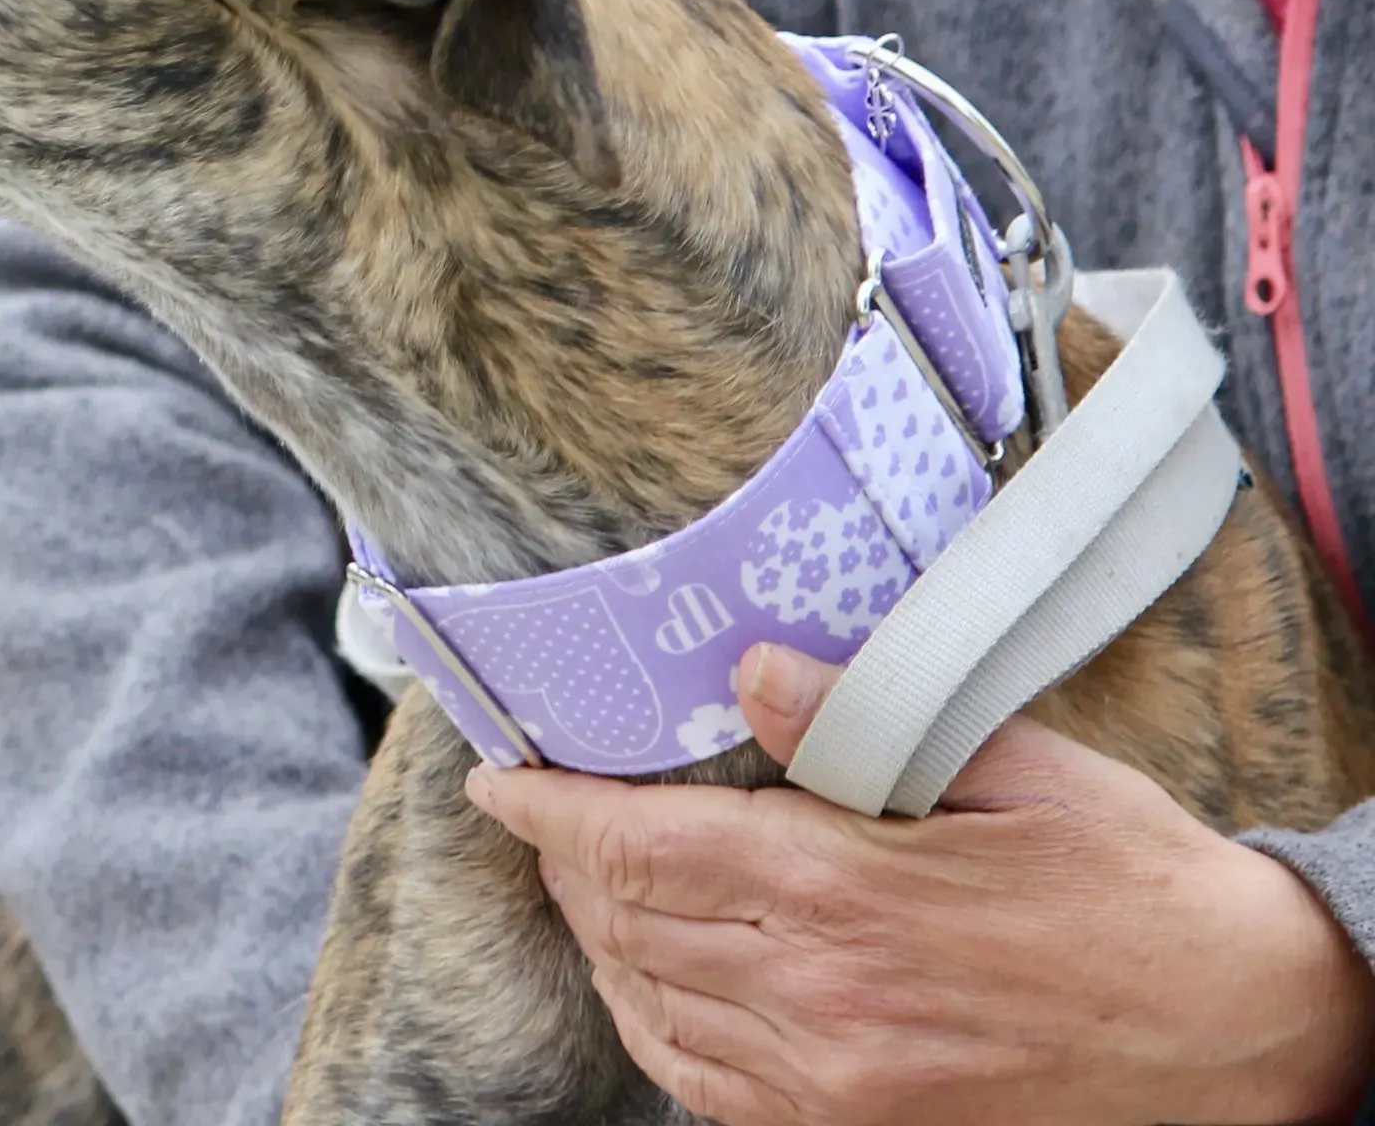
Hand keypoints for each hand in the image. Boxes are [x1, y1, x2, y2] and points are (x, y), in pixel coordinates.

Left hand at [464, 643, 1374, 1125]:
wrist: (1250, 1037)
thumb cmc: (1134, 887)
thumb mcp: (1011, 769)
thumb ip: (857, 719)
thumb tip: (743, 668)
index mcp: (845, 894)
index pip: (639, 847)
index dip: (550, 810)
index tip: (500, 779)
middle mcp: (821, 1003)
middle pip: (631, 924)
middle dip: (566, 862)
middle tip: (543, 812)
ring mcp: (838, 1091)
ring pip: (654, 1010)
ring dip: (600, 941)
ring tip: (583, 882)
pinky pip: (710, 1091)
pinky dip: (655, 1027)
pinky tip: (649, 979)